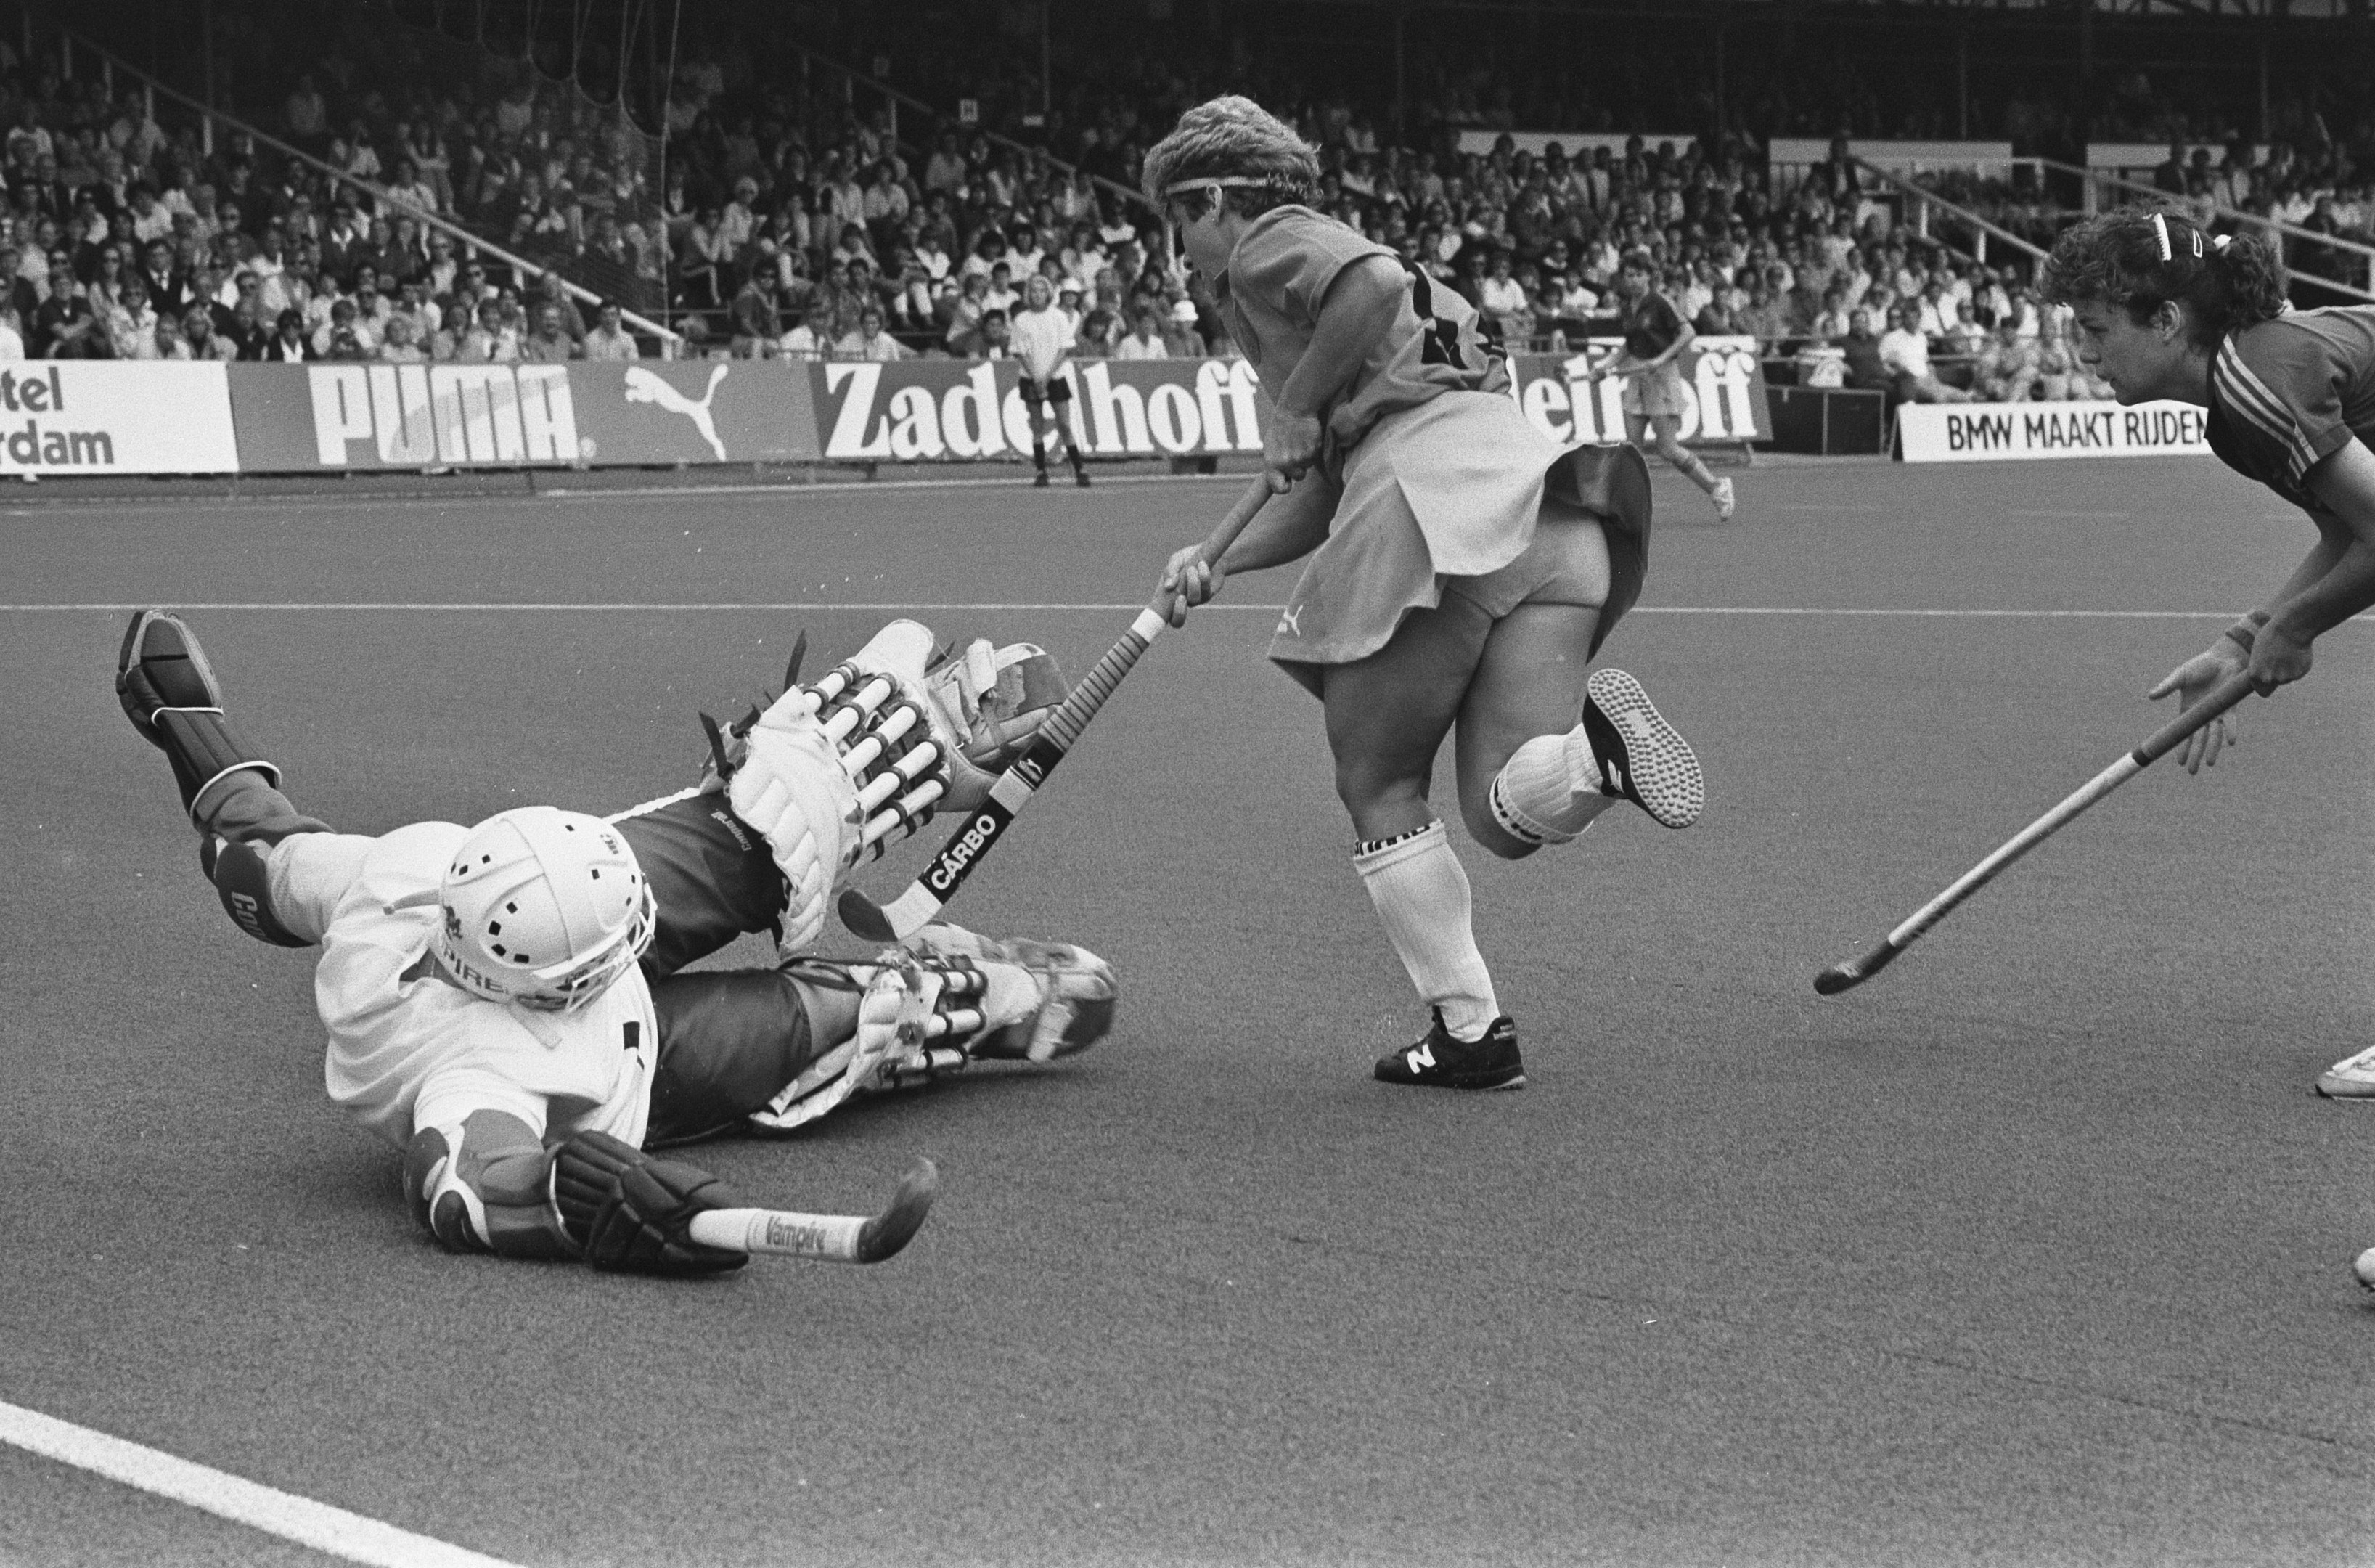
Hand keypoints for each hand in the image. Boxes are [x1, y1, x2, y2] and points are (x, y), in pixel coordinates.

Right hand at [1158, 541, 1226, 628]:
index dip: (1156, 621)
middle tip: (1180, 597)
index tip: (1159, 613)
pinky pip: (1205, 589)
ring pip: (1194, 599)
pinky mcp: (1208, 594)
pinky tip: (1202, 565)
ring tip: (1191, 568)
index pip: (1159, 615)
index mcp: (1165, 596)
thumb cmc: (1186, 558)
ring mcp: (1194, 599)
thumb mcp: (1175, 561)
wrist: (1207, 552)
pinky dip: (1203, 576)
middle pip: (1177, 622)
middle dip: (1179, 613)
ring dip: (1192, 583)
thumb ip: (1170, 572)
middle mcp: (1179, 602)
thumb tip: (1168, 586)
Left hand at [1263, 406, 1322, 494]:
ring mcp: (1301, 458)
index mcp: (1272, 463)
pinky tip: (1307, 438)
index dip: (1284, 487)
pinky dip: (1314, 449)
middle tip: (1295, 451)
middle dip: (1299, 468)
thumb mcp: (1270, 446)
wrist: (1295, 409)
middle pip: (1298, 477)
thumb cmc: (1281, 426)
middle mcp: (1286, 463)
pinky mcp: (1314, 451)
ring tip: (1300, 442)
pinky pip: (1316, 457)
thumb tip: (1279, 479)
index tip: (1288, 483)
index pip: (1278, 488)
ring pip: (1308, 466)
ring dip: (1306, 458)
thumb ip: (1274, 464)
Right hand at [2146, 639, 2246, 773]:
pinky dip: (2230, 732)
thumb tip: (2150, 696)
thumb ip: (2166, 687)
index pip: (2183, 735)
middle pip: (2198, 740)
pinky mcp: (2230, 707)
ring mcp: (2217, 713)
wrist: (2223, 658)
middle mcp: (2202, 716)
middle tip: (2192, 772)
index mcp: (2187, 711)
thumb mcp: (2180, 676)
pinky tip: (2229, 742)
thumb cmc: (2200, 666)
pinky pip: (2230, 723)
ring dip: (2211, 749)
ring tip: (2209, 763)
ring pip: (2213, 736)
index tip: (2179, 762)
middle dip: (2195, 756)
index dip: (2181, 749)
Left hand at [2248, 621, 2312, 693]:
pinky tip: (2297, 654)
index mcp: (2255, 675)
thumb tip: (2263, 677)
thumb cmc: (2272, 636)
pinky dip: (2298, 665)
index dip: (2267, 684)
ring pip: (2288, 677)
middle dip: (2278, 675)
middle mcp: (2268, 679)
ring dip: (2289, 668)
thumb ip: (2260, 667)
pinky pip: (2298, 672)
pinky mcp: (2299, 673)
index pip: (2263, 692)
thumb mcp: (2258, 652)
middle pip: (2276, 684)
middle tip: (2280, 659)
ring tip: (2288, 653)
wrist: (2290, 628)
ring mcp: (2285, 677)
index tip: (2270, 677)